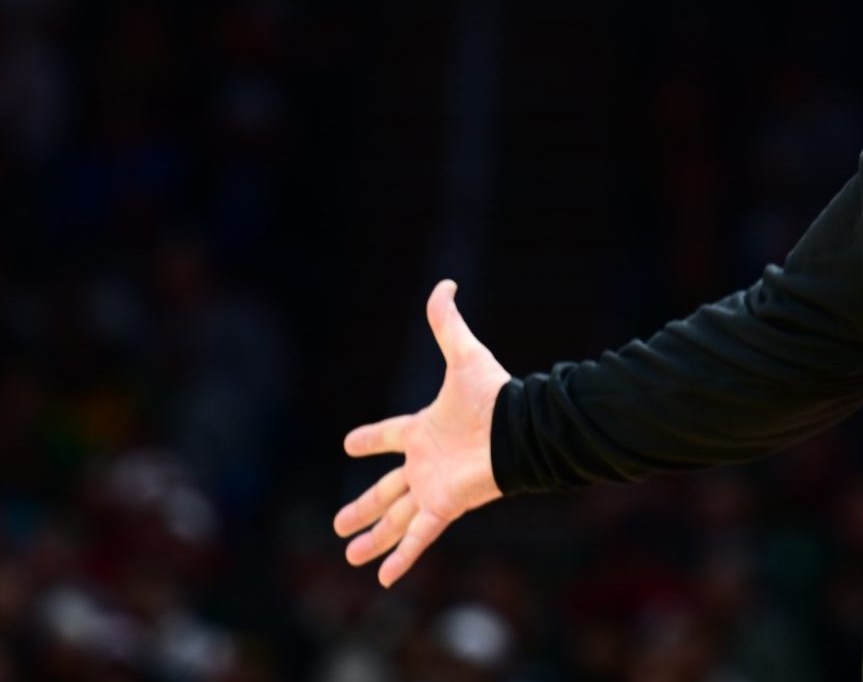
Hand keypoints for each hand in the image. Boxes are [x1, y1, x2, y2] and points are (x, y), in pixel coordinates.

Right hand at [334, 280, 510, 585]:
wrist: (524, 428)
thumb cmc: (495, 395)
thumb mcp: (464, 356)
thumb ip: (448, 323)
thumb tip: (444, 283)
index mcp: (425, 428)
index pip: (390, 435)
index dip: (371, 438)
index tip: (349, 443)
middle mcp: (426, 463)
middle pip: (385, 490)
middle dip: (362, 506)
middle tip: (338, 523)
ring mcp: (433, 488)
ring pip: (395, 518)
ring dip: (372, 537)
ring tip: (349, 555)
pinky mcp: (444, 507)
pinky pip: (417, 536)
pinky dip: (401, 557)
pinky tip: (382, 580)